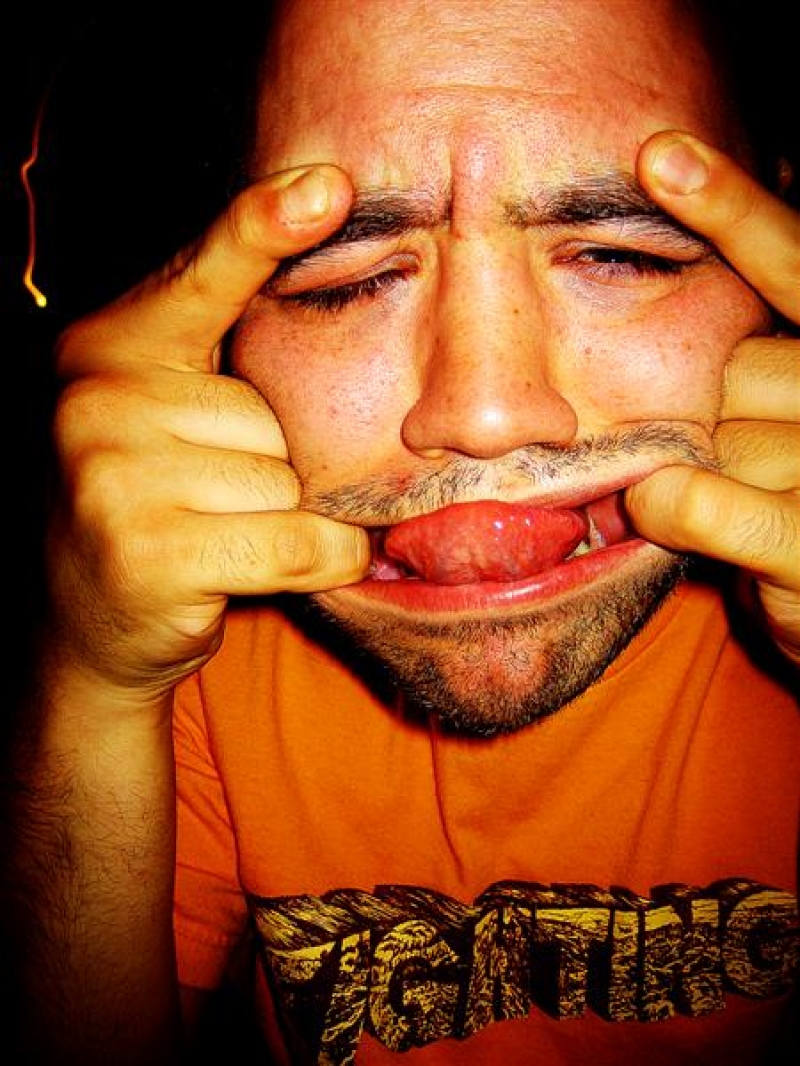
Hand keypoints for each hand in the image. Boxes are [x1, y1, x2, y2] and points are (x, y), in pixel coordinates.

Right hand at [47, 166, 369, 700]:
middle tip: (211, 500)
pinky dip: (316, 562)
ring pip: (291, 482)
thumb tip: (320, 285)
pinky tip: (259, 571)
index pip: (202, 276)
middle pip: (275, 413)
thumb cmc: (156, 503)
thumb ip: (219, 360)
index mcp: (110, 345)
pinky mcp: (147, 551)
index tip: (330, 185)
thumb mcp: (169, 414)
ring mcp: (113, 473)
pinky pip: (300, 542)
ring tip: (218, 536)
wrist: (85, 621)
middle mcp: (97, 394)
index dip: (262, 228)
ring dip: (286, 519)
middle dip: (273, 465)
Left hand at [627, 132, 799, 664]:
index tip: (659, 154)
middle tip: (725, 461)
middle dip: (707, 415)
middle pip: (730, 368)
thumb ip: (751, 362)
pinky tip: (669, 516)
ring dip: (687, 471)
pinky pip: (697, 496)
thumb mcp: (779, 420)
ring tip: (719, 505)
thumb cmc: (790, 503)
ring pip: (708, 436)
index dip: (733, 210)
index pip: (793, 265)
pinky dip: (666, 508)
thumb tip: (663, 286)